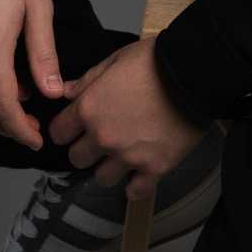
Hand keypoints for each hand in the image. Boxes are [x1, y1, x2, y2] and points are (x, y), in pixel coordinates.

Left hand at [48, 37, 209, 199]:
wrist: (193, 73)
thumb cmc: (154, 61)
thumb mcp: (115, 59)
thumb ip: (87, 80)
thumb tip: (65, 92)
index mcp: (90, 108)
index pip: (58, 133)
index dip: (65, 129)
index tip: (74, 127)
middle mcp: (104, 137)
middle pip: (77, 159)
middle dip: (86, 149)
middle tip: (101, 138)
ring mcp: (128, 156)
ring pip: (103, 178)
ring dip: (110, 168)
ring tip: (123, 154)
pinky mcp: (154, 168)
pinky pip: (136, 191)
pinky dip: (136, 185)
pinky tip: (140, 172)